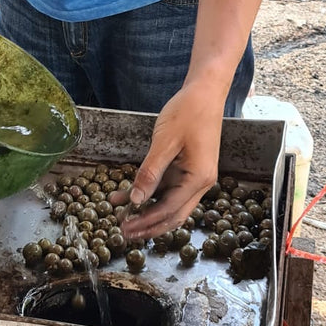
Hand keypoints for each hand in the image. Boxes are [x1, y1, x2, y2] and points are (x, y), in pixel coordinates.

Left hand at [112, 79, 226, 239]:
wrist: (205, 92)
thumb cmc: (188, 112)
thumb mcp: (165, 142)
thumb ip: (150, 172)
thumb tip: (135, 200)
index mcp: (199, 178)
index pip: (169, 209)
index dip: (146, 221)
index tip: (125, 227)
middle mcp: (201, 182)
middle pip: (173, 214)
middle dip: (148, 225)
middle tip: (124, 233)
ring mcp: (195, 176)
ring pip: (170, 203)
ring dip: (147, 210)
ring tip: (121, 215)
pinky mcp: (188, 168)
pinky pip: (168, 187)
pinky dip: (150, 193)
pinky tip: (127, 193)